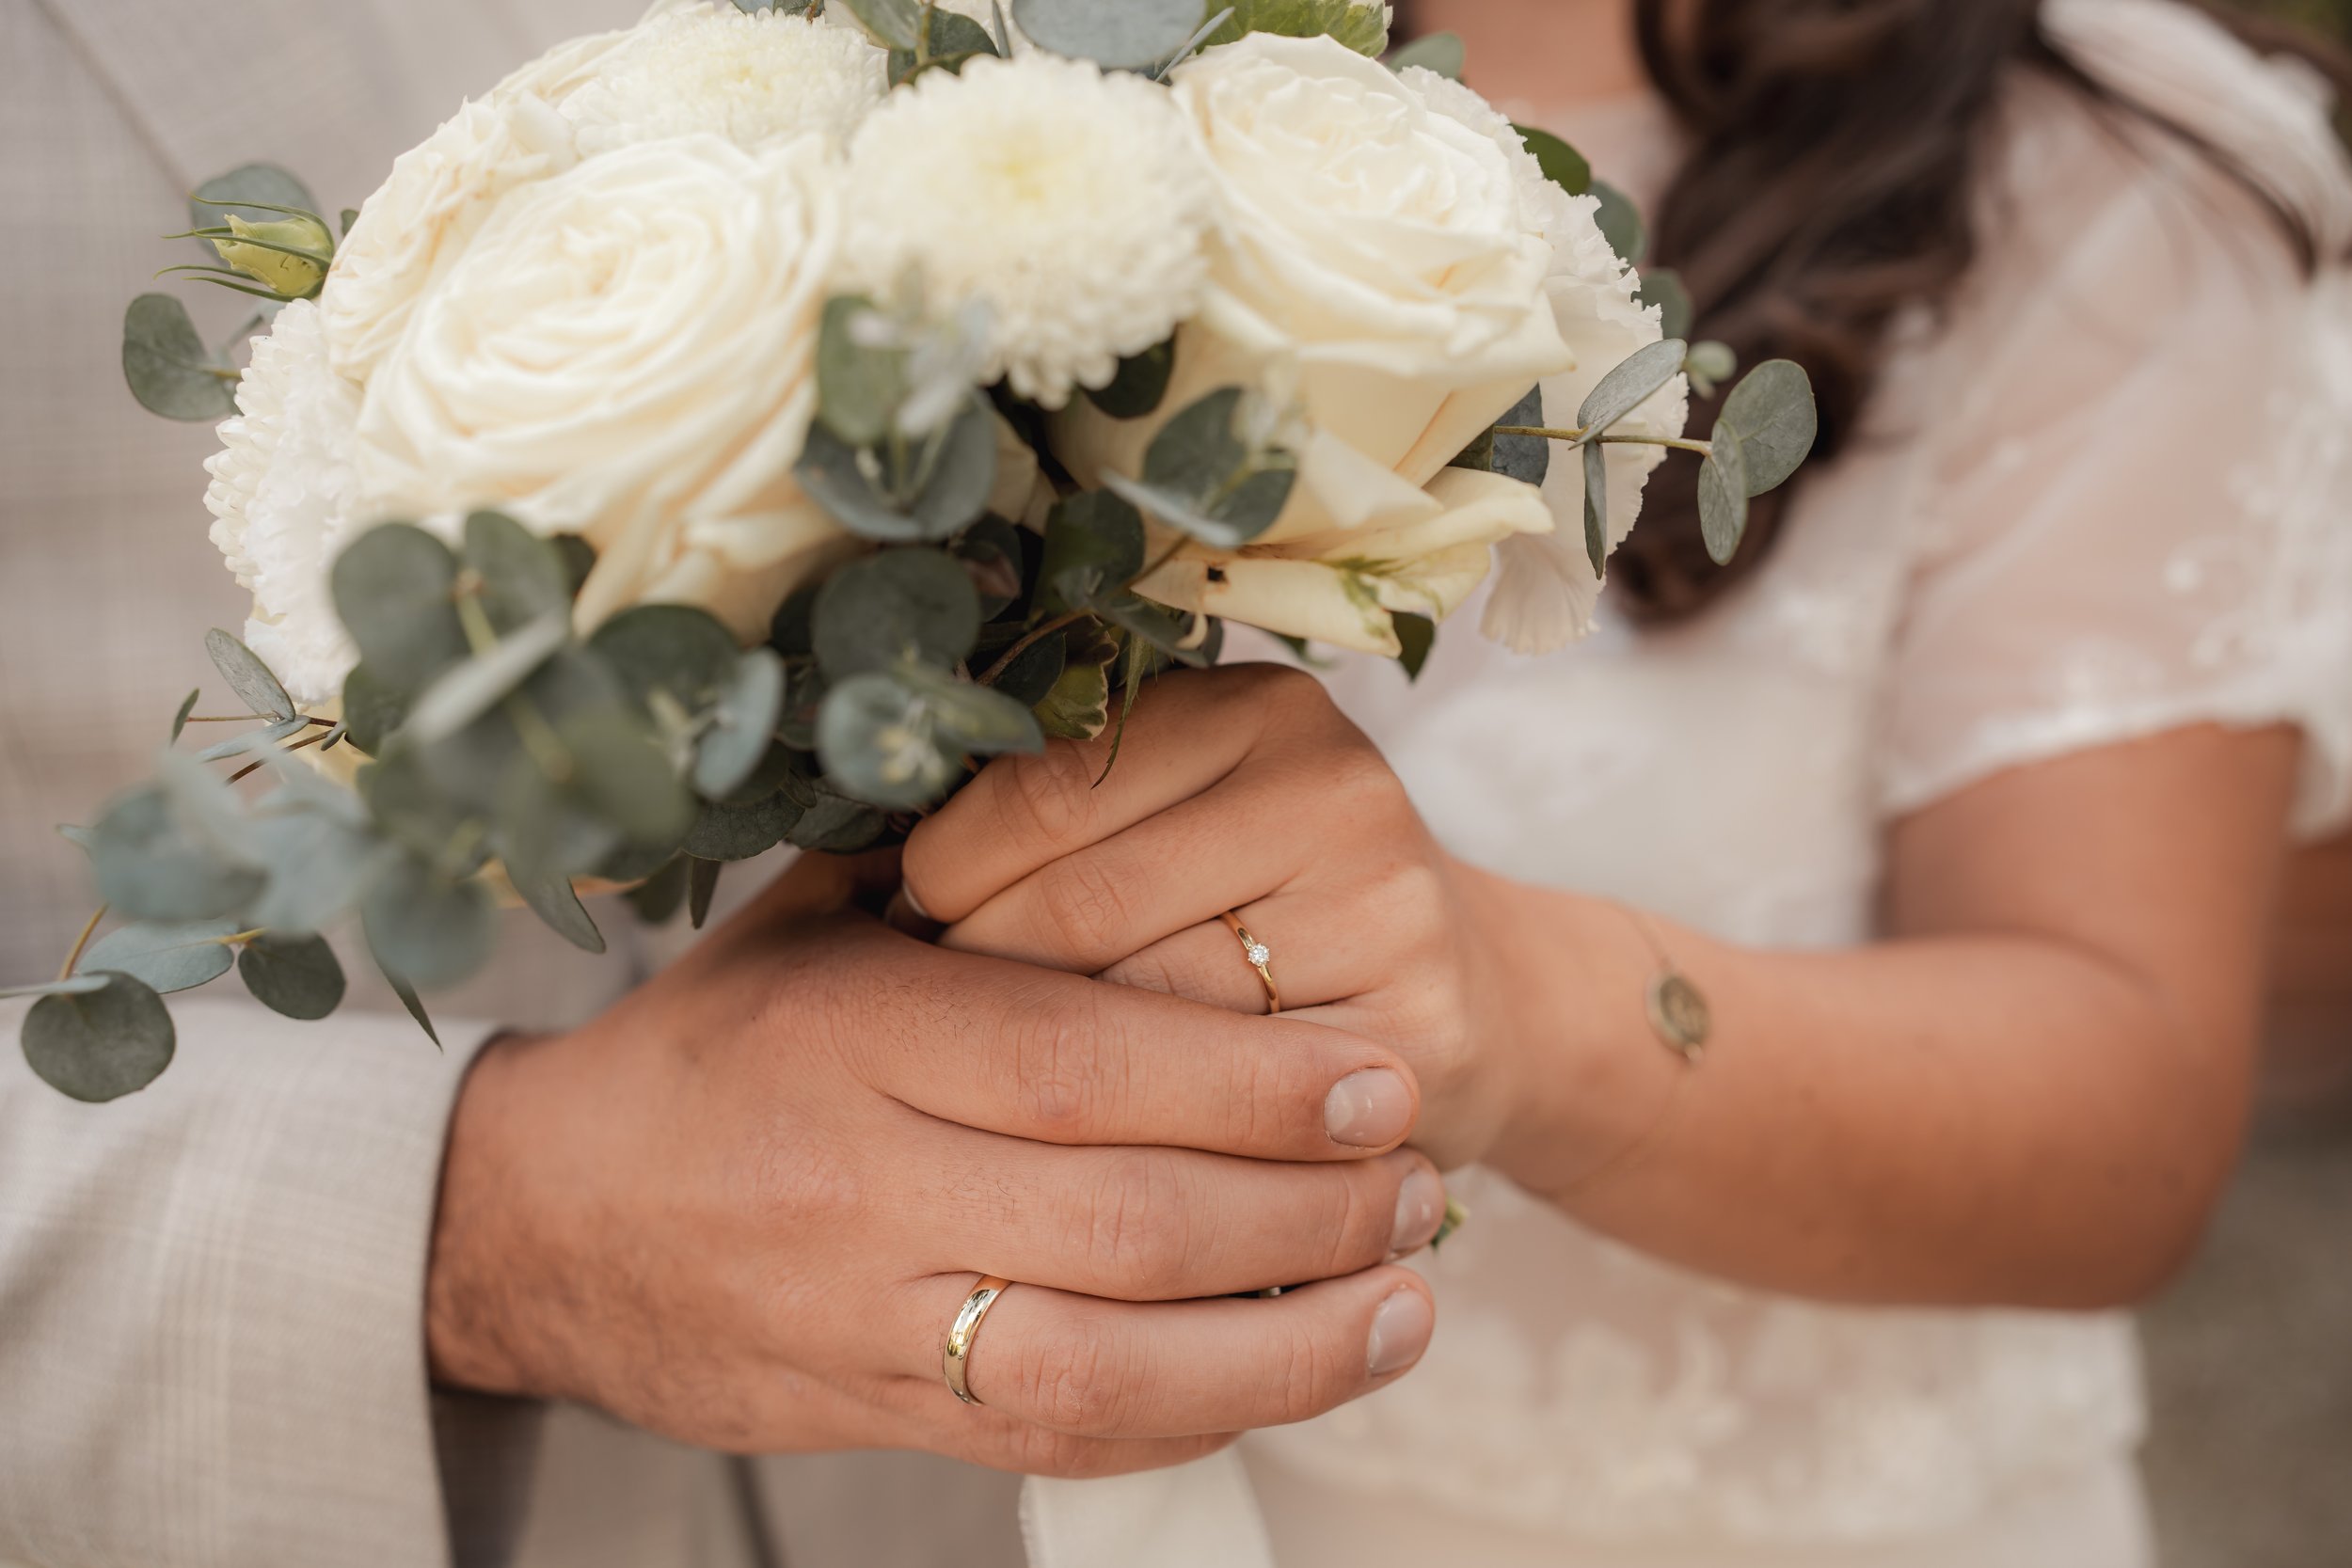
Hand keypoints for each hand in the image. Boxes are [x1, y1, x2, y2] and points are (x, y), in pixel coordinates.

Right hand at [426, 853, 1445, 1478]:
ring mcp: (863, 1321)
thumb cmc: (705, 1046)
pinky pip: (1057, 1441)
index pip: (1079, 1063)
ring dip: (1283, 1347)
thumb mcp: (805, 922)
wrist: (538, 1226)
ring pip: (1105, 1367)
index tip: (1377, 1074)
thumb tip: (1132, 780)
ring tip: (1405, 1304)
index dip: (1250, 1080)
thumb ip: (960, 863)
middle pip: (1122, 1222)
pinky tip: (1291, 1373)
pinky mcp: (874, 1416)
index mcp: (852, 1034)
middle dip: (1304, 1210)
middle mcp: (857, 1186)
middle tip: (1419, 1177)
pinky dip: (1193, 1416)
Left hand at [902, 665, 1519, 1172]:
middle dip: (980, 976)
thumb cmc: (1259, 909)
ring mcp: (1383, 916)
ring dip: (1047, 1067)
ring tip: (998, 1085)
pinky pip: (1214, 1107)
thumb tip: (849, 848)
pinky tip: (1098, 1141)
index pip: (1045, 783)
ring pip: (1138, 1013)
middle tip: (928, 1024)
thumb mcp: (1175, 816)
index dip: (949, 863)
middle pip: (1078, 904)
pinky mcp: (1410, 1041)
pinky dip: (1138, 1134)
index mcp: (1260, 708)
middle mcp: (1334, 791)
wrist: (1457, 1003)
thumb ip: (1051, 806)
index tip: (909, 916)